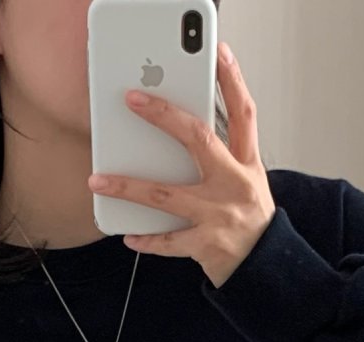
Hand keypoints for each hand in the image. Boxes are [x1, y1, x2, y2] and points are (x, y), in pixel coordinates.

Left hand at [86, 41, 275, 288]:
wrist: (266, 266)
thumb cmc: (250, 219)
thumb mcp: (247, 181)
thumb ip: (223, 156)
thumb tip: (181, 132)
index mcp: (247, 164)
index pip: (243, 113)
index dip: (233, 81)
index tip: (218, 53)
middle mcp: (233, 184)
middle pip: (199, 139)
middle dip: (164, 116)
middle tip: (133, 100)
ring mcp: (218, 215)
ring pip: (165, 195)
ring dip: (127, 186)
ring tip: (98, 179)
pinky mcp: (206, 244)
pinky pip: (168, 241)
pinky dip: (146, 240)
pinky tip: (128, 236)